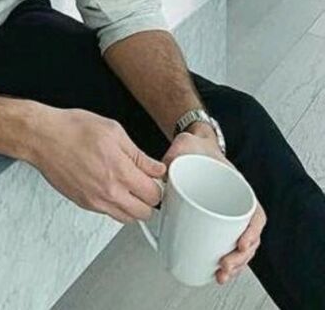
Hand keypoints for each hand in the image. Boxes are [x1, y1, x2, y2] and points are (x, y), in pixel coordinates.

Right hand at [29, 107, 166, 222]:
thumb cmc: (72, 129)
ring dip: (132, 205)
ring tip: (127, 186)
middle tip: (142, 182)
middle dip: (148, 198)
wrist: (42, 137)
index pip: (154, 194)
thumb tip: (156, 169)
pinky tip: (110, 186)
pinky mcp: (83, 204)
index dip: (158, 184)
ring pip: (127, 218)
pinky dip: (115, 205)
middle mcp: (108, 191)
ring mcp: (95, 201)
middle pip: (144, 212)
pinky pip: (108, 214)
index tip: (154, 176)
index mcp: (119, 170)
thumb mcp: (113, 130)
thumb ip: (138, 154)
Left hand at [161, 129, 266, 285]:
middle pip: (249, 237)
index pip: (255, 213)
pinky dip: (223, 260)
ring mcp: (226, 214)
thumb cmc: (195, 148)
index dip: (252, 232)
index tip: (242, 244)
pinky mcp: (213, 222)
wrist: (193, 147)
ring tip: (221, 275)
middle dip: (239, 258)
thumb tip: (164, 169)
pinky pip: (225, 244)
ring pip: (240, 247)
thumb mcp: (186, 144)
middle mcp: (236, 203)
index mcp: (237, 186)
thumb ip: (175, 152)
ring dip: (233, 265)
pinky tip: (216, 271)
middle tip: (224, 266)